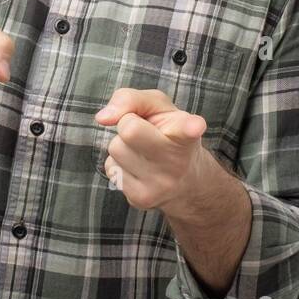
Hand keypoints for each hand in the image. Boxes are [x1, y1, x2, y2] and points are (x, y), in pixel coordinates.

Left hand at [95, 88, 208, 211]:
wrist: (186, 181)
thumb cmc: (168, 133)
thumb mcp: (158, 107)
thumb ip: (131, 99)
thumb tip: (102, 118)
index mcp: (186, 135)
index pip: (187, 129)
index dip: (191, 126)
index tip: (196, 126)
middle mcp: (177, 162)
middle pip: (129, 130)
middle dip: (128, 124)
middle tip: (145, 131)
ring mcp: (159, 185)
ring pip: (115, 149)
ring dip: (122, 145)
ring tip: (143, 151)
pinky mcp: (140, 199)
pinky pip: (111, 168)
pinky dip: (119, 163)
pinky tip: (138, 167)